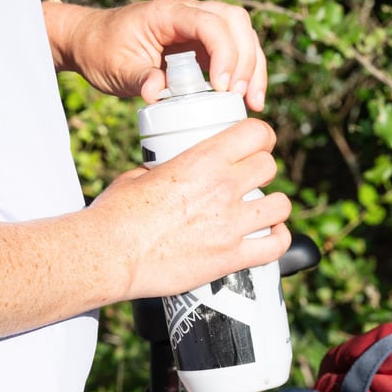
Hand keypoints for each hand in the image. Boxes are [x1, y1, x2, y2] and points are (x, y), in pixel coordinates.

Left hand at [45, 0, 267, 110]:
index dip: (224, 53)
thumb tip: (157, 93)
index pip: (210, 22)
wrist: (91, 41)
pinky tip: (247, 100)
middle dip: (246, 59)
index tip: (222, 88)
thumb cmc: (101, 50)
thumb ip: (139, 79)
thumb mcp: (115, 67)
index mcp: (167, 13)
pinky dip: (247, 74)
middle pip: (235, 22)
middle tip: (240, 97)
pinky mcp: (203, 45)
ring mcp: (198, 27)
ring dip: (254, 67)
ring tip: (252, 103)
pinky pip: (235, 52)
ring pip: (242, 34)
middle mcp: (188, 13)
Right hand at [87, 117, 291, 300]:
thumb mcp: (140, 174)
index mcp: (201, 160)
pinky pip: (275, 246)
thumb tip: (170, 171)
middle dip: (262, 170)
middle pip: (269, 166)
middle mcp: (222, 188)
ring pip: (281, 205)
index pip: (255, 133)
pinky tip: (272, 235)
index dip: (261, 136)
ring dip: (273, 206)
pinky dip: (279, 239)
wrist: (110, 255)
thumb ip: (166, 168)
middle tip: (252, 180)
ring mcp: (230, 225)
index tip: (257, 143)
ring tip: (262, 210)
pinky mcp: (230, 258)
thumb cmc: (117, 214)